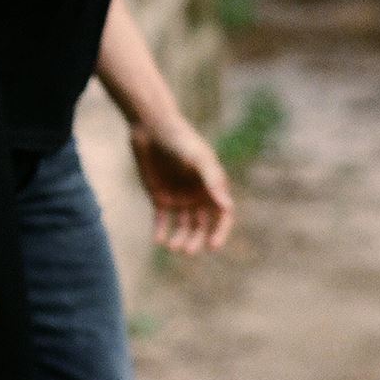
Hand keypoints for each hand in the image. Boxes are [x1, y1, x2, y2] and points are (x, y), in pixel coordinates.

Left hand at [130, 119, 234, 255]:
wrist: (151, 128)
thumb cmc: (180, 139)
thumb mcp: (198, 158)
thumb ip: (212, 181)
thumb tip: (227, 207)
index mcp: (212, 187)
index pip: (222, 216)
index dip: (220, 232)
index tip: (212, 246)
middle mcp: (198, 196)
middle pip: (201, 226)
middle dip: (196, 240)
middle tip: (187, 251)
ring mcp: (179, 197)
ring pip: (182, 226)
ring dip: (179, 238)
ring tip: (172, 246)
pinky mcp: (160, 197)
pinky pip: (162, 220)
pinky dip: (161, 231)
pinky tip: (158, 240)